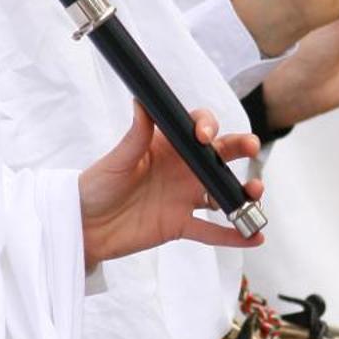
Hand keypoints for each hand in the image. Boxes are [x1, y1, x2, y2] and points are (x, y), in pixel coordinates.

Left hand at [79, 105, 262, 268]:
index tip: (204, 136)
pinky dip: (233, 235)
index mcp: (166, 147)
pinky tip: (254, 237)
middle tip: (252, 147)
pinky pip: (212, 231)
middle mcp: (181, 169)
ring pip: (222, 192)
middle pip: (219, 156)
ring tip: (255, 194)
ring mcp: (183, 197)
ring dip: (243, 192)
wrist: (83, 226)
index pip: (196, 128)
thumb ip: (136, 136)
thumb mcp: (117, 160)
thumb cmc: (96, 186)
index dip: (207, 126)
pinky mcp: (180, 225)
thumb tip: (143, 101)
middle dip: (241, 147)